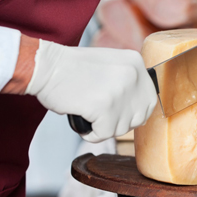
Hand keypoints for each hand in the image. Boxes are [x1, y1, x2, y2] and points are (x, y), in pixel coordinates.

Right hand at [24, 40, 156, 142]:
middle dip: (120, 122)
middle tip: (102, 117)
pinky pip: (104, 134)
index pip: (150, 100)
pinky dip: (92, 134)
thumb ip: (127, 80)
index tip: (120, 114)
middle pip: (139, 117)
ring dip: (104, 127)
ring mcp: (120, 90)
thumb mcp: (110, 64)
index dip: (135, 113)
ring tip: (89, 114)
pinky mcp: (104, 106)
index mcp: (135, 63)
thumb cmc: (72, 67)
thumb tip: (136, 106)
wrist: (46, 65)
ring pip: (121, 128)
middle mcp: (132, 75)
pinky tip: (83, 121)